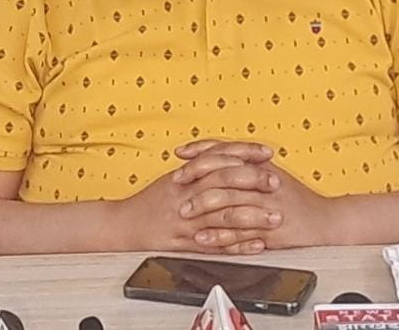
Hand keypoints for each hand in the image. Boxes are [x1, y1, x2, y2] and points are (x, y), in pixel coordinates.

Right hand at [113, 141, 279, 253]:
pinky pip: (215, 245)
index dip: (245, 153)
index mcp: (185, 175)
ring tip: (275, 218)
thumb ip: (201, 166)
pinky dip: (238, 245)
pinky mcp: (184, 244)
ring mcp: (186, 221)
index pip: (220, 157)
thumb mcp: (175, 177)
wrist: (122, 224)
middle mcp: (186, 195)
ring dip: (253, 217)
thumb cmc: (151, 201)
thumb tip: (233, 156)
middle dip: (253, 182)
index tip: (267, 154)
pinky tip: (256, 245)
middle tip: (276, 183)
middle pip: (224, 183)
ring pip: (223, 216)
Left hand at [175, 141, 332, 250]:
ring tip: (184, 212)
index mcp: (262, 165)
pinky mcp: (270, 231)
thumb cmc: (295, 198)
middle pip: (225, 174)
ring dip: (203, 208)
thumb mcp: (271, 173)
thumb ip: (246, 162)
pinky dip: (219, 235)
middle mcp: (264, 182)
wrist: (325, 221)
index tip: (180, 153)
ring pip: (230, 203)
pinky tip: (203, 237)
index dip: (201, 150)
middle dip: (197, 178)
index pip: (227, 150)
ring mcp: (267, 206)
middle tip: (176, 184)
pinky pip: (240, 233)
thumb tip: (214, 153)